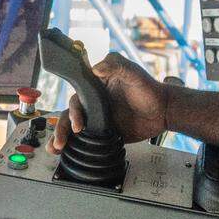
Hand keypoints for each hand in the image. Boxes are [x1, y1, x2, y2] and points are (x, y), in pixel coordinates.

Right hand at [48, 52, 169, 153]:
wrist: (163, 111)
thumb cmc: (148, 87)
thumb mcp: (132, 72)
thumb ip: (115, 64)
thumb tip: (95, 68)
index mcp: (95, 88)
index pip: (77, 97)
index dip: (73, 111)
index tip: (78, 123)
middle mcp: (94, 103)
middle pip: (70, 114)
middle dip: (61, 128)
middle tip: (60, 141)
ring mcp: (98, 119)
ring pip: (73, 128)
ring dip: (61, 137)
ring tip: (55, 148)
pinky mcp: (104, 133)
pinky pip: (87, 140)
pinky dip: (75, 146)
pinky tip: (66, 153)